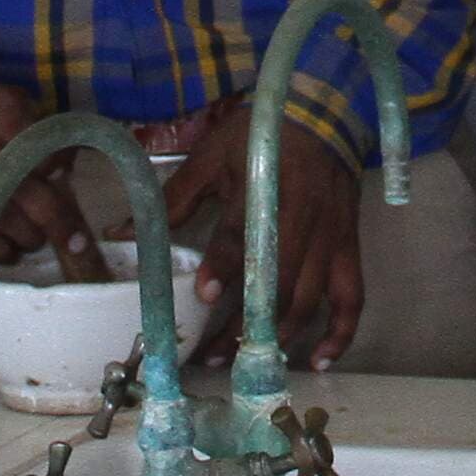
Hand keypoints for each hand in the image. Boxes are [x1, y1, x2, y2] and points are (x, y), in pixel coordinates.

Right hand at [0, 68, 97, 267]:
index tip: (63, 175)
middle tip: (71, 234)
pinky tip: (10, 250)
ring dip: (26, 235)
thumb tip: (66, 159)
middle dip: (52, 215)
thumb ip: (26, 120)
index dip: (52, 163)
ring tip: (38, 239)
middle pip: (16, 183)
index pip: (27, 138)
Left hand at [160, 104, 368, 366]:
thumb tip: (124, 229)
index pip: (243, 237)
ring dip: (279, 338)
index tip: (202, 296)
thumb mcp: (212, 155)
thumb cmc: (261, 135)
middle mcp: (300, 223)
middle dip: (245, 327)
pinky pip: (351, 298)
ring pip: (309, 301)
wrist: (321, 113)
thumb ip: (175, 197)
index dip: (223, 268)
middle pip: (275, 285)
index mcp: (264, 194)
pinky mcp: (348, 249)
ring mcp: (328, 240)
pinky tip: (317, 360)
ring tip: (249, 363)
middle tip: (214, 357)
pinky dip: (339, 333)